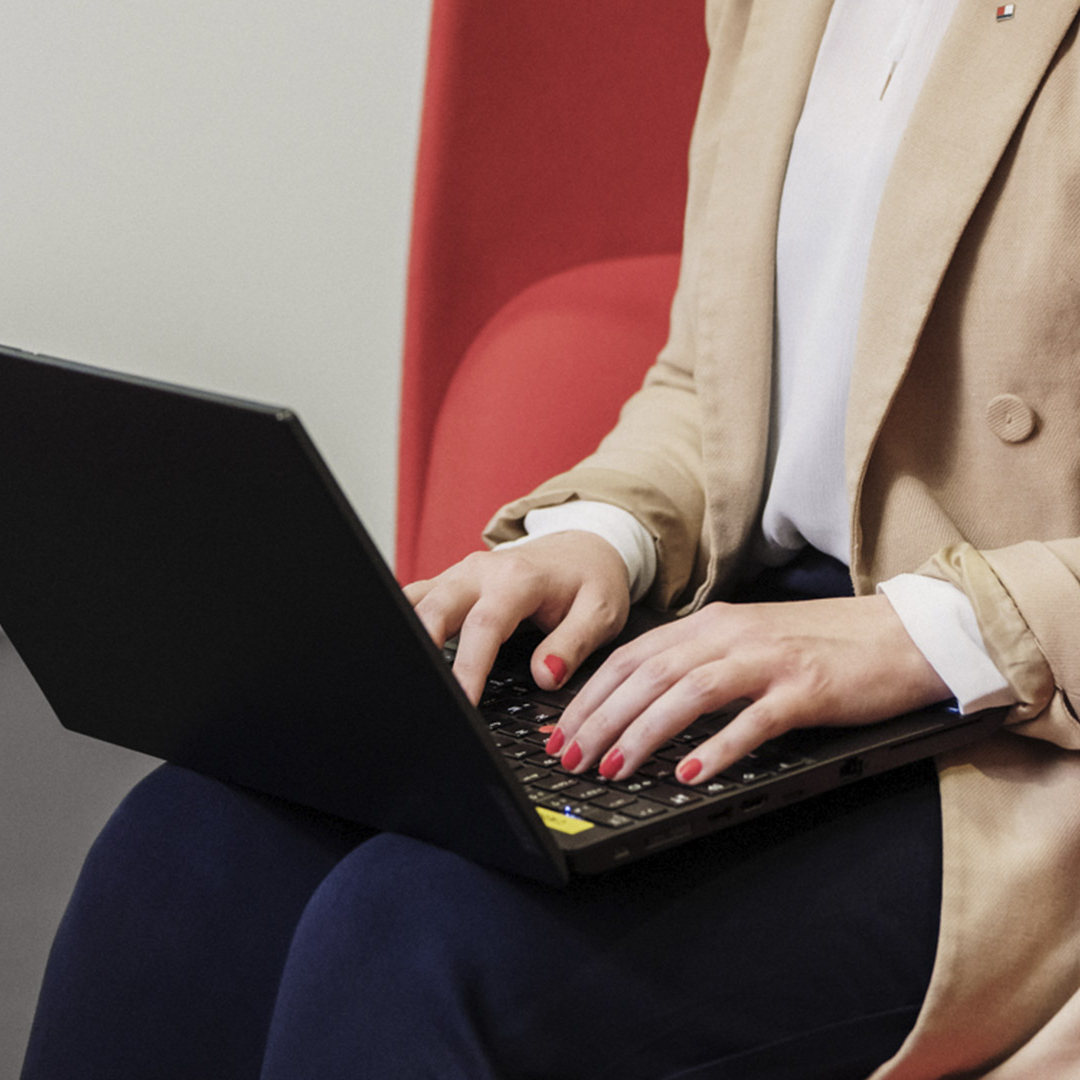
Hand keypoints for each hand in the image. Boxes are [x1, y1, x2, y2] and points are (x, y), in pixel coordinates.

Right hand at [403, 532, 630, 703]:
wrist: (583, 546)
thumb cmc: (591, 581)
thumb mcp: (600, 613)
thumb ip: (573, 644)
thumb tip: (545, 676)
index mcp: (518, 579)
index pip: (485, 625)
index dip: (470, 666)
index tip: (463, 702)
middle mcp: (482, 571)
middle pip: (436, 608)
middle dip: (421, 648)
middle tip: (420, 691)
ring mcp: (461, 574)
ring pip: (417, 602)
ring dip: (407, 635)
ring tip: (404, 676)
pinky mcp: (450, 582)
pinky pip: (416, 598)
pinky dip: (405, 622)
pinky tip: (400, 652)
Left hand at [547, 595, 949, 783]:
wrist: (901, 634)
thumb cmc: (821, 645)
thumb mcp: (747, 643)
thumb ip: (699, 664)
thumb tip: (642, 704)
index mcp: (710, 624)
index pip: (633, 657)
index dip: (591, 695)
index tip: (561, 731)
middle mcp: (730, 635)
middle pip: (649, 674)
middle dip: (601, 718)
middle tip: (571, 758)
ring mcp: (768, 660)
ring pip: (688, 692)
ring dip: (644, 731)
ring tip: (614, 767)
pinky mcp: (806, 689)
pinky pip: (752, 720)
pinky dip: (716, 748)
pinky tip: (689, 774)